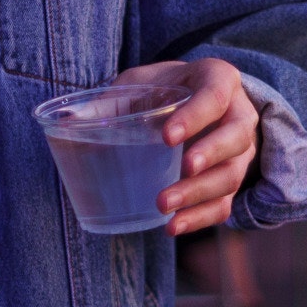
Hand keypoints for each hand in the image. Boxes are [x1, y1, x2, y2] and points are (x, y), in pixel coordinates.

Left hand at [115, 57, 258, 235]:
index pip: (215, 96)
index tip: (167, 137)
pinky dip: (200, 218)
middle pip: (236, 138)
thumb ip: (107, 102)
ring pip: (232, 175)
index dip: (196, 117)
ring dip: (199, 194)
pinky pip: (224, 203)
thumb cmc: (159, 89)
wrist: (188, 102)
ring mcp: (240, 150)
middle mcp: (238, 114)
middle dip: (209, 156)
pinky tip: (172, 227)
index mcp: (217, 79)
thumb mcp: (136, 84)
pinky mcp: (232, 179)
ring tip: (164, 206)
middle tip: (182, 170)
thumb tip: (67, 121)